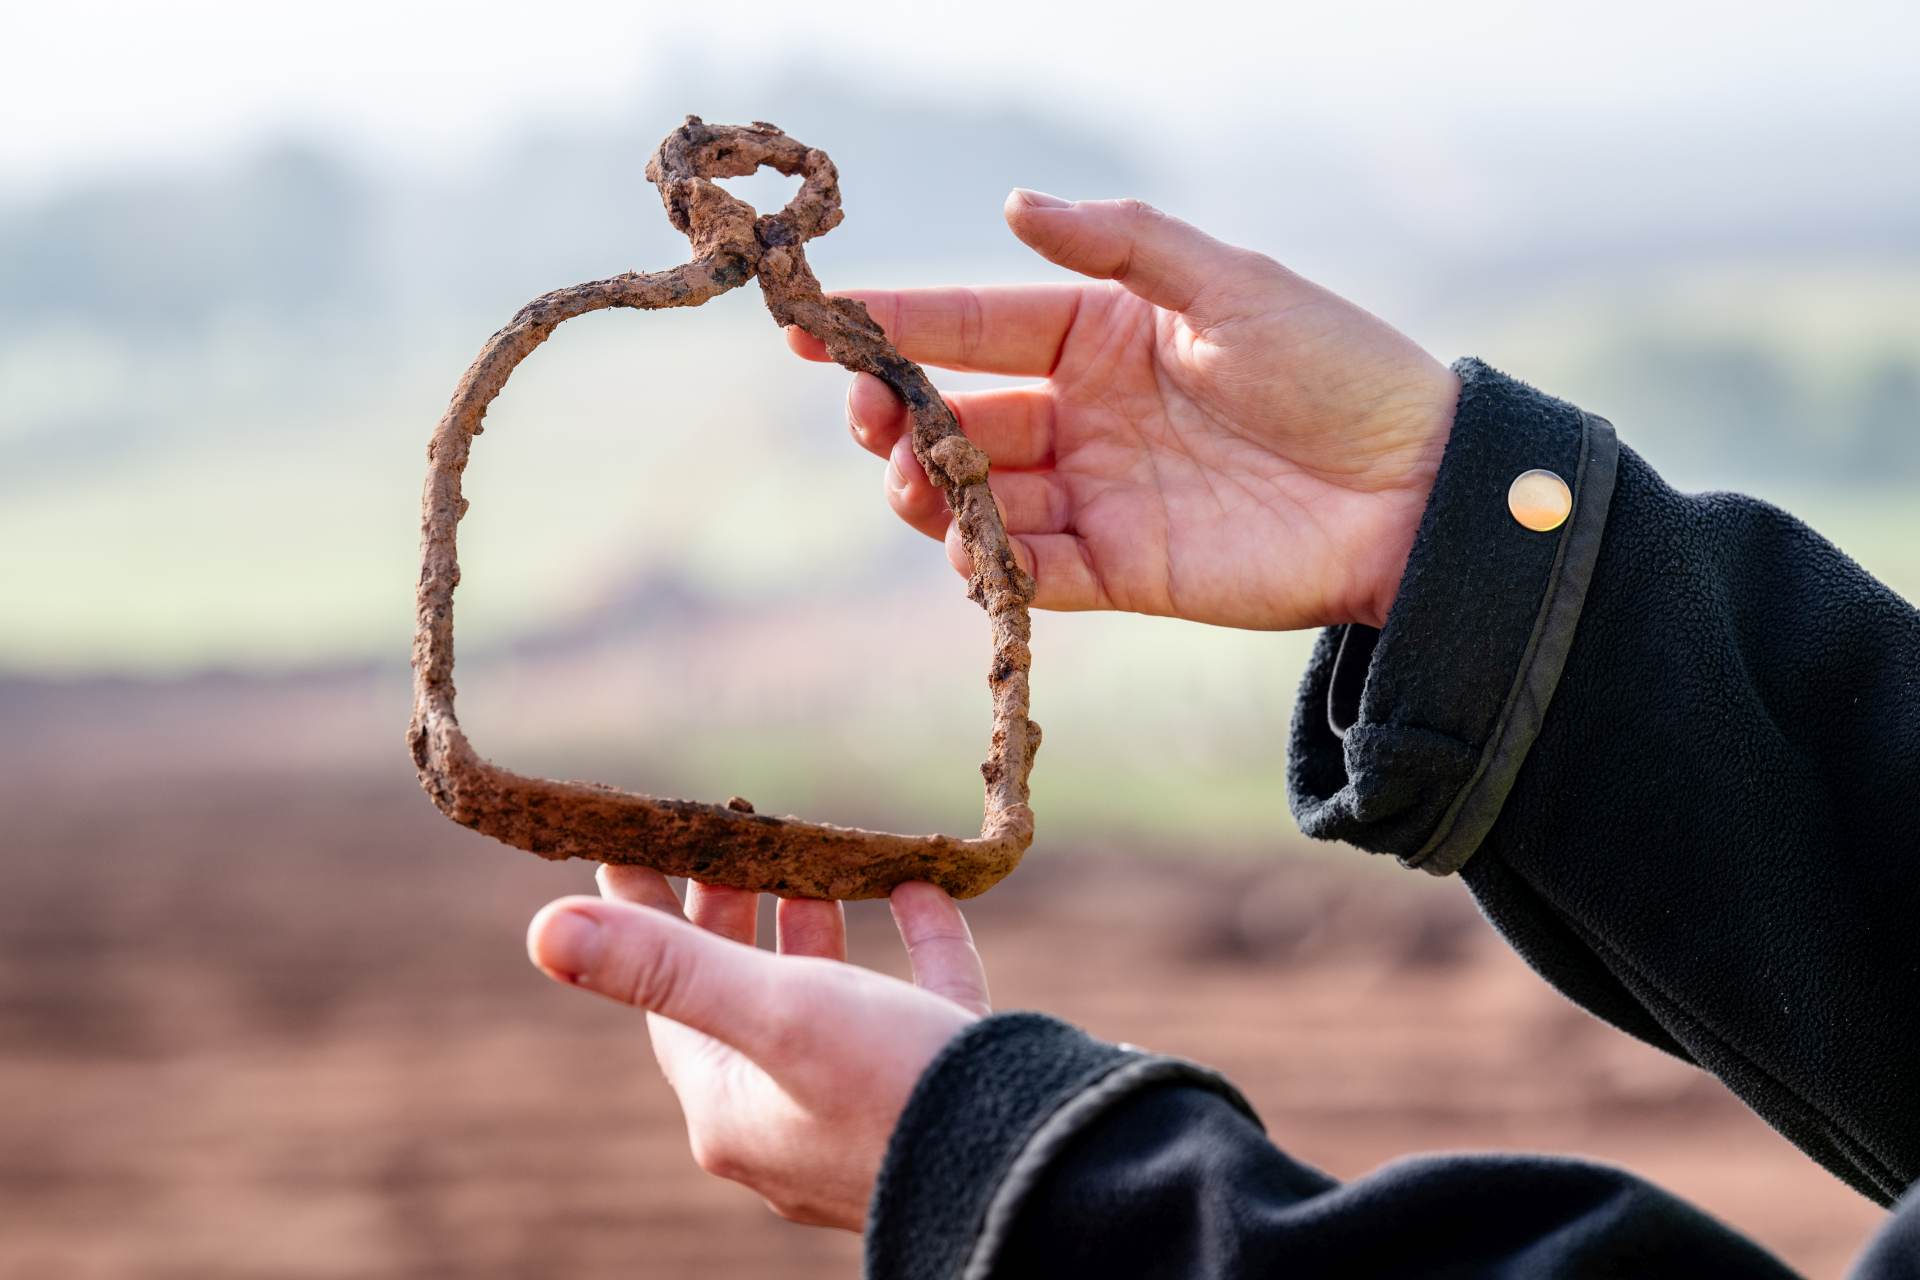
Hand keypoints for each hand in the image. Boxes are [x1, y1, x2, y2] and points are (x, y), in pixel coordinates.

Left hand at [526, 871, 988, 1230]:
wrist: (1031, 1167)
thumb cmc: (889, 1091)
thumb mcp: (772, 1012)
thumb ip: (663, 968)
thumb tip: (542, 929)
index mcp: (734, 1109)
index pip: (665, 997)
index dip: (641, 916)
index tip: (628, 843)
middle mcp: (792, 1115)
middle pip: (741, 995)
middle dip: (728, 915)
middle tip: (724, 839)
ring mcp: (870, 1104)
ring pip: (830, 999)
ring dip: (813, 926)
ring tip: (808, 861)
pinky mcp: (943, 1085)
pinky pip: (919, 1000)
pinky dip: (916, 942)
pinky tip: (918, 889)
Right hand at [788, 191, 1458, 630]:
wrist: (1417, 489)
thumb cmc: (1335, 366)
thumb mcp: (1230, 284)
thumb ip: (1124, 245)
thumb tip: (1017, 205)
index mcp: (1102, 332)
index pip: (977, 325)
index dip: (894, 324)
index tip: (816, 325)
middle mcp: (1085, 413)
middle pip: (959, 417)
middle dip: (898, 418)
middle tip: (869, 418)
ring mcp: (1098, 493)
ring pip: (978, 497)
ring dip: (931, 493)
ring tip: (915, 483)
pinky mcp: (1121, 569)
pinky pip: (1031, 570)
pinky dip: (989, 564)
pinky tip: (968, 548)